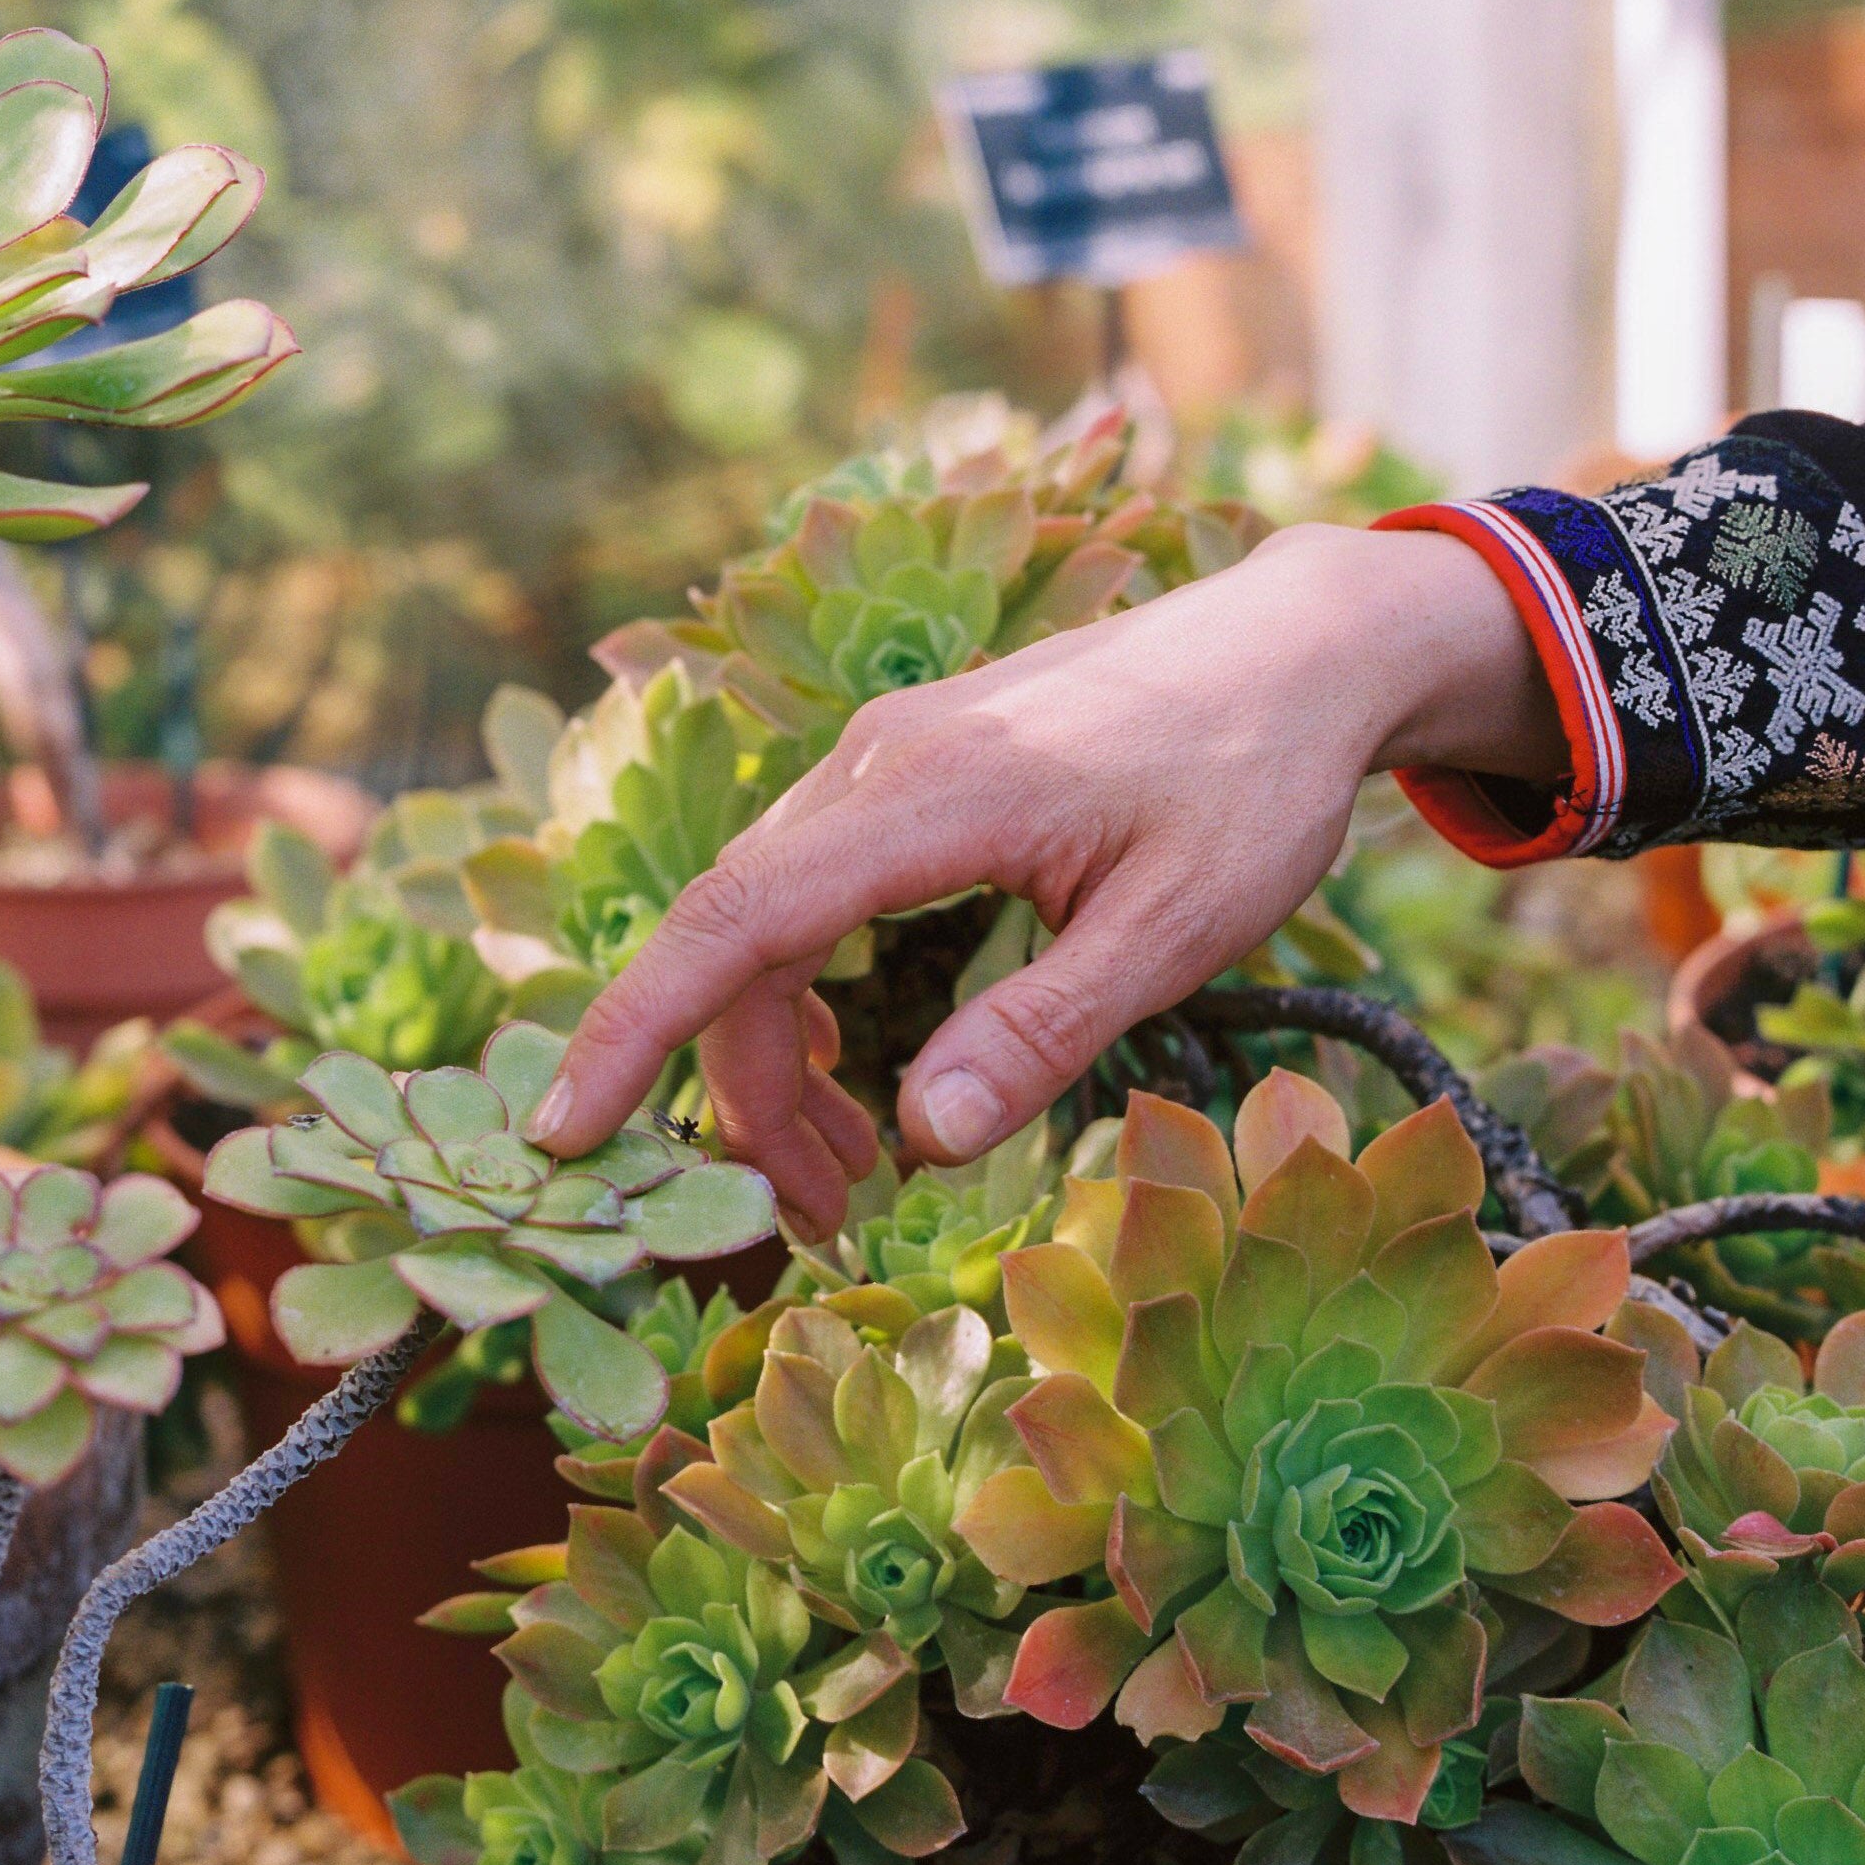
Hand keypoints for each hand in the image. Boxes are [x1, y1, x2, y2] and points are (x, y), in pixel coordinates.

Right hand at [531, 523, 1566, 1237]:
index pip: (732, 923)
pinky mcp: (904, 769)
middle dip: (742, 1094)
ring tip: (845, 1173)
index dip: (635, 1032)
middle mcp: (873, 764)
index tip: (564, 1132)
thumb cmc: (1255, 782)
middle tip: (812, 1222)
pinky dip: (805, 992)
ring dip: (777, 1054)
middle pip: (736, 943)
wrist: (1299, 642)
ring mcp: (880, 757)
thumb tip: (918, 1143)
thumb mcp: (1180, 927)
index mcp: (928, 797)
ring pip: (764, 920)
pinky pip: (805, 890)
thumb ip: (1042, 1032)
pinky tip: (858, 1071)